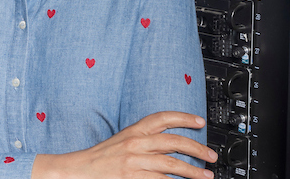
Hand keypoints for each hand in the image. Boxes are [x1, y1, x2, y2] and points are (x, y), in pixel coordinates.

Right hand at [32, 112, 217, 178]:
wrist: (78, 171)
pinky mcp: (132, 178)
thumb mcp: (121, 142)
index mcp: (133, 132)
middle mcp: (135, 144)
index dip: (183, 117)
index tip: (200, 121)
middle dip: (197, 148)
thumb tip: (168, 145)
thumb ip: (143, 141)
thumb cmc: (99, 159)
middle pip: (173, 141)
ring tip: (206, 175)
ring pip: (172, 164)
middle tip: (211, 155)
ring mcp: (134, 163)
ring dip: (193, 171)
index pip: (162, 118)